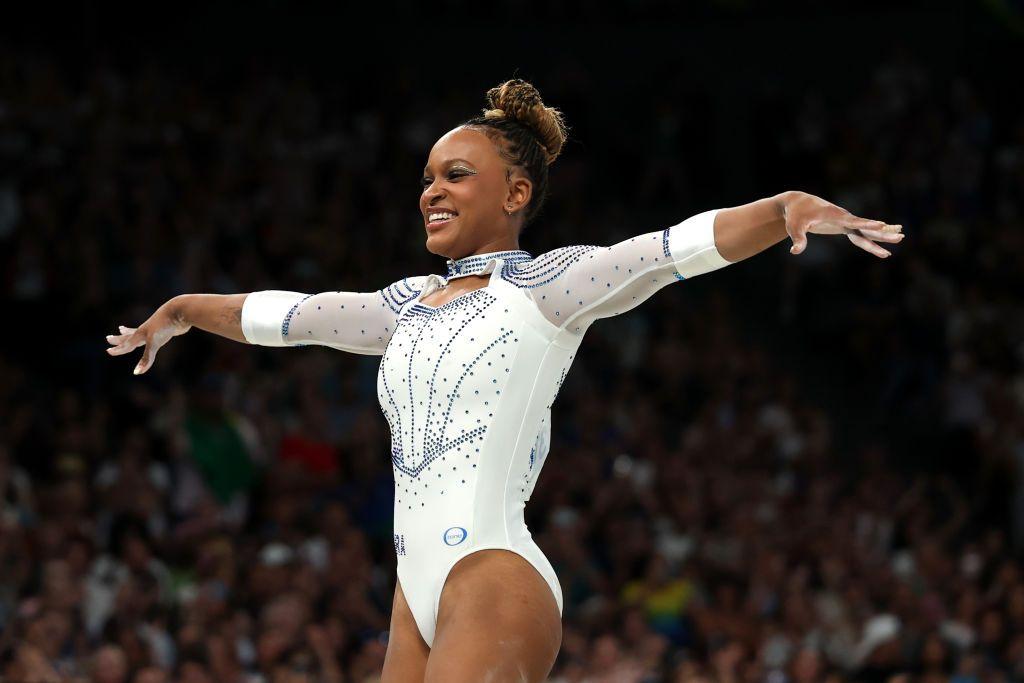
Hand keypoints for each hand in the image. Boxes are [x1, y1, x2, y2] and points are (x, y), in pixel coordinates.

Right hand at [105, 300, 191, 374]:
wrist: (179, 311)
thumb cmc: (164, 326)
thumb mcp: (154, 343)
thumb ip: (146, 359)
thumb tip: (137, 373)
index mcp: (140, 334)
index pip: (127, 344)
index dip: (118, 349)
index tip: (109, 351)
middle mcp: (145, 331)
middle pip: (129, 336)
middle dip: (119, 339)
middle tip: (108, 338)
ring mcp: (154, 329)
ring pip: (139, 332)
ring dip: (129, 332)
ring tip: (121, 329)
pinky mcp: (164, 329)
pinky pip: (153, 334)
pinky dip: (148, 335)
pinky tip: (149, 331)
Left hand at [783, 192, 903, 257]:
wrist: (798, 203)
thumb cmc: (795, 215)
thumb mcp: (794, 227)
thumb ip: (797, 239)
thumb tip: (795, 252)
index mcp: (835, 215)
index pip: (853, 221)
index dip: (867, 223)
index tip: (882, 225)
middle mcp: (843, 217)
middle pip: (866, 226)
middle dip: (883, 232)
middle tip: (901, 236)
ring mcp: (845, 221)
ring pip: (867, 230)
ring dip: (882, 235)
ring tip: (901, 237)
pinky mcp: (843, 226)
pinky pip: (860, 233)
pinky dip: (871, 239)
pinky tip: (883, 244)